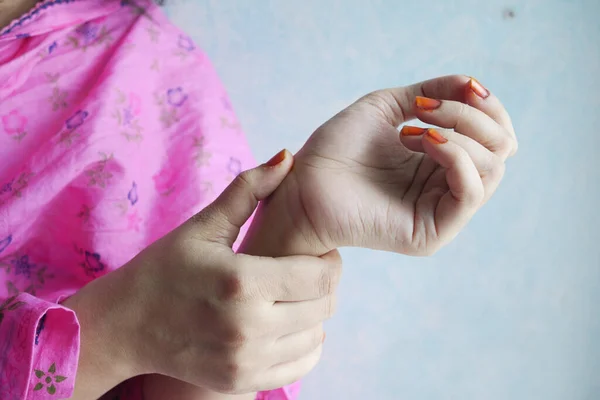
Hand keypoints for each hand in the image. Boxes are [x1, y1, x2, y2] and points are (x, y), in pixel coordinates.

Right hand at [64, 151, 340, 397]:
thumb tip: (288, 156)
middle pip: (324, 306)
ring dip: (314, 314)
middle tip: (304, 272)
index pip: (322, 276)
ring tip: (291, 297)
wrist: (124, 326)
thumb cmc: (163, 269)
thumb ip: (249, 190)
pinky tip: (284, 325)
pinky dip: (303, 344)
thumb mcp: (203, 226)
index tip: (316, 253)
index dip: (329, 260)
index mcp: (242, 282)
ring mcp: (246, 361)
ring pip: (316, 336)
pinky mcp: (242, 382)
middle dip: (323, 285)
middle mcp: (249, 327)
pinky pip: (300, 366)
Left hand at [241, 75, 516, 256]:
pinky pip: (470, 194)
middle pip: (500, 149)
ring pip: (491, 169)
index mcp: (442, 160)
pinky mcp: (432, 233)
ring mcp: (442, 212)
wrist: (304, 182)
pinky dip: (455, 157)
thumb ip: (434, 92)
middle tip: (425, 108)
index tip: (461, 86)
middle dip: (471, 116)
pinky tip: (423, 141)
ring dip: (460, 133)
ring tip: (414, 128)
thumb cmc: (338, 147)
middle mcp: (447, 186)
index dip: (487, 105)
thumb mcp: (389, 106)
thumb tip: (474, 84)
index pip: (494, 135)